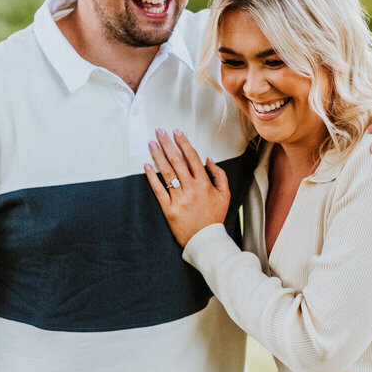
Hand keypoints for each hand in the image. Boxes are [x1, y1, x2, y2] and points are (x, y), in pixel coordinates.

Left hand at [145, 129, 230, 246]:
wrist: (205, 240)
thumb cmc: (215, 217)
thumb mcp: (225, 195)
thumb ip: (219, 175)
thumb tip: (208, 159)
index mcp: (204, 184)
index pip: (192, 157)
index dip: (183, 143)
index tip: (176, 132)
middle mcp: (191, 189)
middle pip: (177, 161)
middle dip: (167, 144)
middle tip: (159, 131)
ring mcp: (179, 199)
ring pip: (166, 173)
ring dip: (158, 156)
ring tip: (152, 143)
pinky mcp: (168, 209)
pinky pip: (158, 190)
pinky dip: (151, 177)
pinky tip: (146, 165)